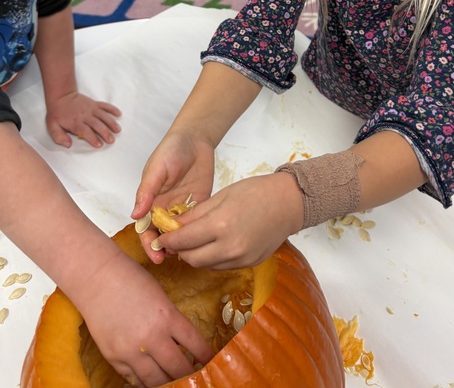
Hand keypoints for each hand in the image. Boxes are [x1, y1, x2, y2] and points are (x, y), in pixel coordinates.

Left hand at [45, 92, 121, 147]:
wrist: (61, 96)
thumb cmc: (57, 113)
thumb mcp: (52, 127)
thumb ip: (59, 137)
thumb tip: (68, 144)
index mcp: (75, 122)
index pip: (86, 131)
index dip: (93, 138)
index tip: (99, 144)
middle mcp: (85, 116)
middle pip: (97, 125)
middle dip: (105, 133)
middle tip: (111, 140)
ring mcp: (91, 109)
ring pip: (103, 116)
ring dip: (111, 123)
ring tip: (118, 130)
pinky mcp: (94, 104)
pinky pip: (105, 106)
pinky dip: (112, 109)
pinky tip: (119, 114)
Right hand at [77, 251, 213, 386]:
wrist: (97, 277)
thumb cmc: (131, 279)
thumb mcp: (160, 296)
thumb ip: (171, 320)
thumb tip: (182, 344)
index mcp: (167, 317)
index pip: (195, 344)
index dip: (206, 356)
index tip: (212, 361)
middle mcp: (151, 337)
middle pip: (177, 368)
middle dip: (189, 375)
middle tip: (195, 377)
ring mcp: (130, 351)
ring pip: (156, 381)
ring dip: (168, 382)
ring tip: (175, 380)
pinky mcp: (113, 358)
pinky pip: (134, 379)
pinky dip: (145, 381)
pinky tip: (152, 379)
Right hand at [132, 130, 215, 263]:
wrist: (195, 139)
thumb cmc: (170, 150)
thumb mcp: (157, 169)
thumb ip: (146, 191)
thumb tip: (134, 215)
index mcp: (150, 202)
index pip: (146, 228)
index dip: (149, 243)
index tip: (156, 255)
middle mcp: (164, 208)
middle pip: (162, 235)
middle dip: (165, 249)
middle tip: (172, 258)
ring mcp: (182, 207)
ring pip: (180, 233)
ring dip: (182, 243)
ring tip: (188, 252)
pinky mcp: (199, 204)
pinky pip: (197, 222)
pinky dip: (197, 232)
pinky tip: (202, 240)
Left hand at [153, 173, 303, 269]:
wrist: (288, 203)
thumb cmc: (256, 192)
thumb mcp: (222, 196)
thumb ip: (196, 215)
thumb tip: (173, 227)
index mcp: (221, 224)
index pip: (184, 240)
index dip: (168, 240)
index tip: (159, 238)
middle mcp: (230, 247)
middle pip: (191, 259)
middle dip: (180, 250)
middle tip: (175, 240)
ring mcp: (241, 258)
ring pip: (205, 265)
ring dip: (195, 256)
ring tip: (194, 242)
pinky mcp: (249, 264)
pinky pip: (221, 266)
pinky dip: (212, 258)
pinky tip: (214, 245)